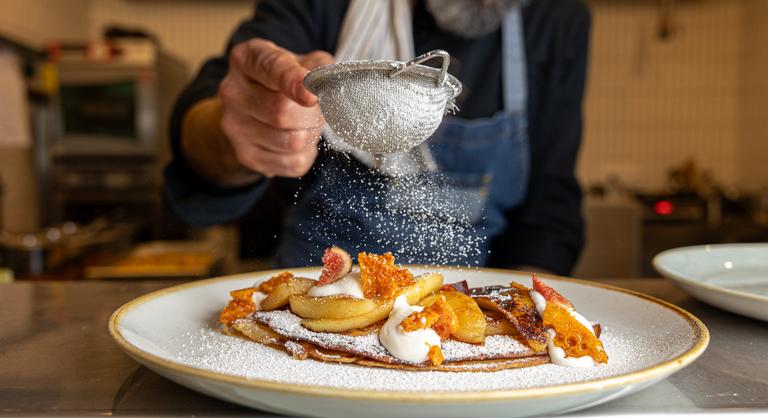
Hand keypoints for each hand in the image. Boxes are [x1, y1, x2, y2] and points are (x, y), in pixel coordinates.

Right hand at [217, 39, 333, 177]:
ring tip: (306, 124)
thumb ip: (319, 67)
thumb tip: (329, 86)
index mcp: (248, 58)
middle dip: (313, 114)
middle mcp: (233, 91)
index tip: (310, 96)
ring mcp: (235, 125)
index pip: (271, 67)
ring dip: (312, 135)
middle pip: (284, 112)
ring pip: (292, 141)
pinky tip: (297, 140)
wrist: (252, 111)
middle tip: (318, 109)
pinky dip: (306, 154)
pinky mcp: (245, 155)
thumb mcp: (302, 63)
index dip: (293, 81)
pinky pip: (293, 163)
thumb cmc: (283, 82)